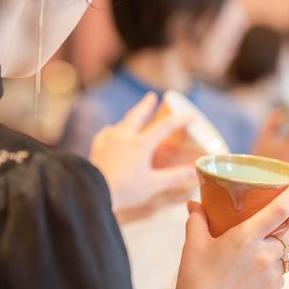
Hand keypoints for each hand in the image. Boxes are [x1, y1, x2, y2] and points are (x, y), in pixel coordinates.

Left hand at [90, 93, 198, 214]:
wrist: (95, 192)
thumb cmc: (126, 190)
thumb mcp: (154, 184)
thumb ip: (174, 177)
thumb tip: (194, 172)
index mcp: (141, 144)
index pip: (165, 127)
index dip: (179, 120)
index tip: (191, 116)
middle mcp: (125, 137)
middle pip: (137, 115)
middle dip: (146, 105)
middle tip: (151, 96)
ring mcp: (109, 141)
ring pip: (121, 123)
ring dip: (129, 117)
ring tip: (133, 115)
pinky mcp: (97, 149)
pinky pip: (104, 134)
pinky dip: (110, 130)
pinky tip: (110, 130)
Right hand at [162, 179, 288, 288]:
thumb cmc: (197, 279)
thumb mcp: (193, 244)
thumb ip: (197, 220)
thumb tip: (194, 204)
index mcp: (246, 238)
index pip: (280, 210)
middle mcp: (265, 254)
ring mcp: (271, 273)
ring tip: (280, 234)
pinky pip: (284, 270)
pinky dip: (280, 261)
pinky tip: (266, 261)